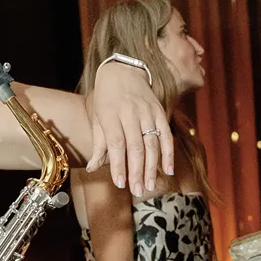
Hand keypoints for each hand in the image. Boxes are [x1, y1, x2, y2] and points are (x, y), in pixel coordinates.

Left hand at [86, 62, 173, 198]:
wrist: (123, 70)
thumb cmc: (106, 98)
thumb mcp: (97, 117)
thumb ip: (98, 144)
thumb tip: (92, 168)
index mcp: (111, 114)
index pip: (116, 144)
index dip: (119, 165)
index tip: (120, 183)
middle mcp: (130, 113)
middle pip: (135, 147)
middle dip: (136, 171)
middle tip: (136, 191)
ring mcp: (147, 112)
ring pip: (152, 144)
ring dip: (152, 167)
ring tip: (149, 186)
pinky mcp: (160, 112)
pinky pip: (166, 135)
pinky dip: (168, 154)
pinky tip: (168, 170)